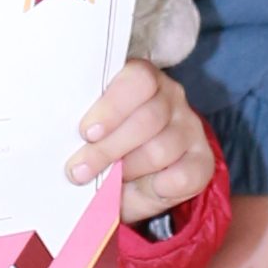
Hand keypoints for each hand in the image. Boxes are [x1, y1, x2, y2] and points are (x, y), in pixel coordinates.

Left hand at [69, 60, 213, 229]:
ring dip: (129, 169)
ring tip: (108, 179)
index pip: (139, 80)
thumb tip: (64, 142)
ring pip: (161, 149)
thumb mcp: (94, 133)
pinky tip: (144, 188)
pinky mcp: (203, 160)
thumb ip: (87, 130)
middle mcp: (171, 97)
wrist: (133, 180)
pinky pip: (184, 176)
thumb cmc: (107, 146)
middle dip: (109, 148)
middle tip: (80, 170)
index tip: (86, 132)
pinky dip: (160, 188)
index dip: (113, 106)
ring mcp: (190, 127)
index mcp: (142, 79)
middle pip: (148, 118)